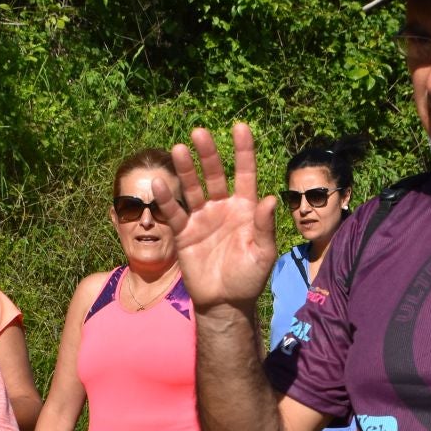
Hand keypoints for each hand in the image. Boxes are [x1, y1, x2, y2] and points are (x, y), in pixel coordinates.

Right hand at [154, 124, 278, 314]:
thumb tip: (270, 198)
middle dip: (207, 154)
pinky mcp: (184, 233)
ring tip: (178, 149)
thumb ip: (265, 226)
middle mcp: (222, 207)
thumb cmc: (249, 279)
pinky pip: (174, 213)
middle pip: (215, 174)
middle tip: (199, 133)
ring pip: (193, 188)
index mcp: (245, 208)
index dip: (243, 151)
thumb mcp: (263, 253)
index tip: (240, 128)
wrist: (225, 303)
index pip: (245, 174)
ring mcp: (202, 218)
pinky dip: (167, 199)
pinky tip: (159, 183)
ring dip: (185, 169)